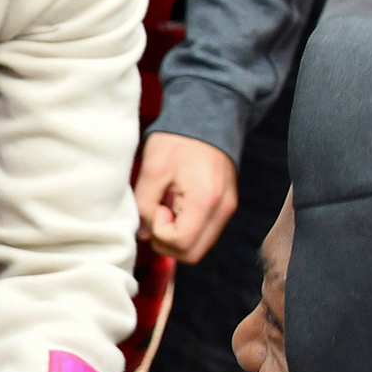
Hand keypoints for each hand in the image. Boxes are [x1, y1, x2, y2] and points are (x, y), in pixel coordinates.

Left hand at [134, 131, 238, 263]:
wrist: (208, 117)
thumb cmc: (179, 140)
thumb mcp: (152, 169)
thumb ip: (144, 205)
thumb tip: (144, 233)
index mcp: (205, 201)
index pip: (182, 244)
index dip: (161, 233)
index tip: (157, 207)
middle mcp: (223, 210)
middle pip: (193, 254)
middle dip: (168, 242)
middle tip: (157, 213)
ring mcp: (227, 209)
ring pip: (200, 246)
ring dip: (177, 236)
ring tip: (166, 206)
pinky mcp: (225, 206)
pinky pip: (205, 232)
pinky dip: (187, 228)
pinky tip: (176, 206)